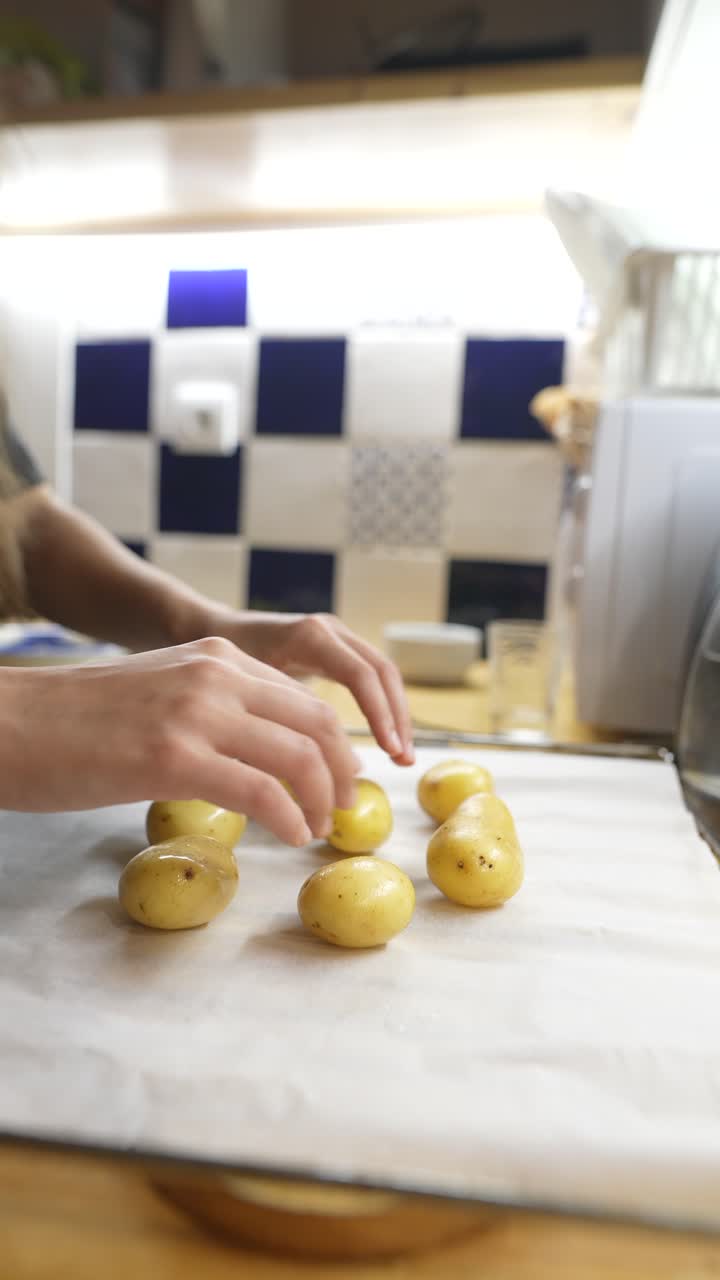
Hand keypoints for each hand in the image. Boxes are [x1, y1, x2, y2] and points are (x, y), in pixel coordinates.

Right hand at [0, 637, 363, 844]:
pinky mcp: (175, 758)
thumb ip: (211, 708)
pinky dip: (288, 819)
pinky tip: (288, 836)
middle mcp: (216, 675)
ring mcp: (197, 714)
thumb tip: (255, 752)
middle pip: (316, 723)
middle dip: (340, 771)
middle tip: (341, 807)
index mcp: (215, 656)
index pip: (302, 698)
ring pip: (299, 756)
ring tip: (314, 828)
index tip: (336, 777)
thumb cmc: (75, 720)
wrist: (10, 722)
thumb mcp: (160, 693)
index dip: (332, 744)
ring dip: (320, 799)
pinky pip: (262, 793)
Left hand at [199, 611, 414, 765]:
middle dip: (396, 718)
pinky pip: (369, 678)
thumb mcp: (238, 697)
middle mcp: (326, 631)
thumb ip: (270, 728)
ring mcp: (334, 636)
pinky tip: (384, 742)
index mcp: (306, 637)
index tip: (388, 751)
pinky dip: (381, 709)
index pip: (359, 675)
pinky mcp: (335, 648)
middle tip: (402, 760)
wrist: (204, 629)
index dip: (378, 714)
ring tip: (401, 758)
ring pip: (381, 674)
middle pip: (381, 672)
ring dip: (395, 715)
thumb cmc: (213, 668)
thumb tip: (303, 780)